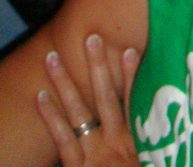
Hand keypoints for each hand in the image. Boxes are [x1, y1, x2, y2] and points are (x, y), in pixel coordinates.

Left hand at [36, 33, 140, 166]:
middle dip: (97, 67)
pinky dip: (50, 116)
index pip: (136, 102)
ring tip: (52, 58)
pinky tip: (40, 97)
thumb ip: (150, 144)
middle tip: (90, 38)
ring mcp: (93, 155)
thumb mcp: (150, 162)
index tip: (130, 50)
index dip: (132, 76)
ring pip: (78, 112)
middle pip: (106, 98)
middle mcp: (116, 144)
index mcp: (138, 143)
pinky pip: (61, 138)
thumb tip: (152, 119)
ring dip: (64, 83)